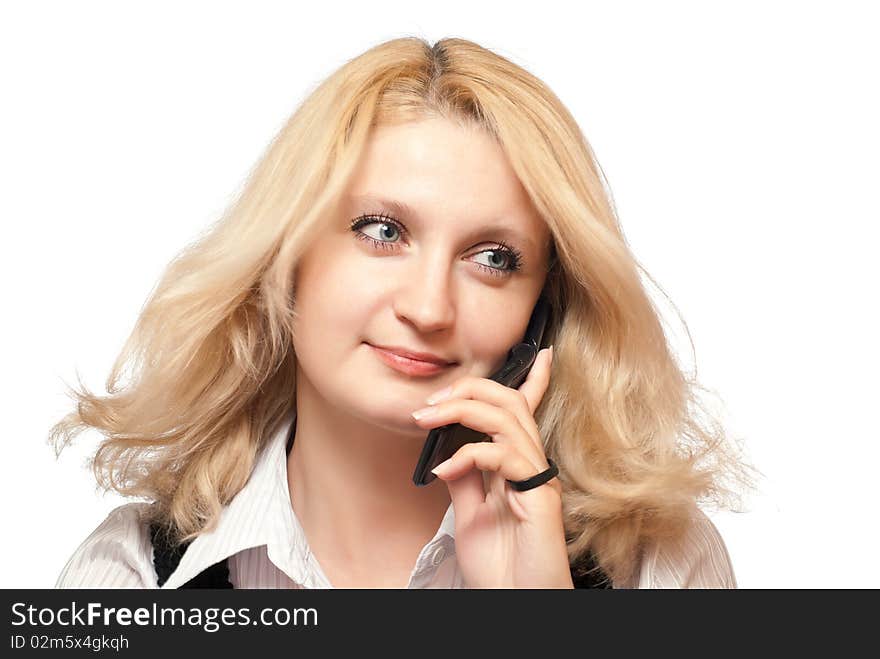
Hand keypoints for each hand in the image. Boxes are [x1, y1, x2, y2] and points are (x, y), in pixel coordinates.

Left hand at [410, 346, 573, 587]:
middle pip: (509, 402)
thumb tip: (448, 449)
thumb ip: (465, 478)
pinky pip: (505, 456)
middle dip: (469, 389)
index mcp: (518, 466)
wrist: (516, 600)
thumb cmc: (500, 566)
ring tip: (427, 420)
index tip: (540, 353)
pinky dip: (469, 455)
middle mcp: (532, 465)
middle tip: (430, 402)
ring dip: (461, 411)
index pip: (525, 412)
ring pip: (507, 418)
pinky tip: (445, 468)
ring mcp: (537, 479)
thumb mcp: (470, 514)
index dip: (534, 379)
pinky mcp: (538, 496)